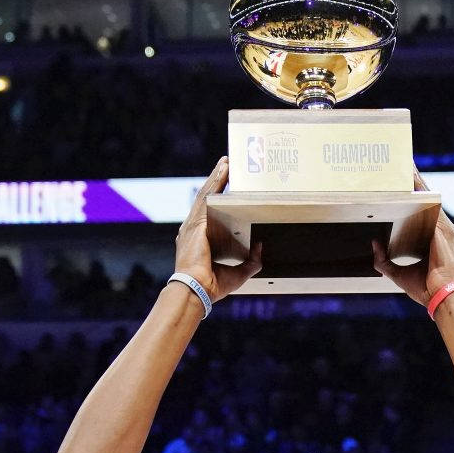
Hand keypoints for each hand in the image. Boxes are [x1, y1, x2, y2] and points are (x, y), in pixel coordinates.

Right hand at [174, 157, 261, 300]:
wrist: (197, 289)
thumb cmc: (212, 285)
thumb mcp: (238, 273)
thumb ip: (251, 261)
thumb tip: (261, 248)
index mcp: (200, 240)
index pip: (209, 213)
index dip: (216, 197)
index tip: (224, 185)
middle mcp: (193, 229)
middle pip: (206, 198)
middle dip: (216, 181)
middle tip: (227, 166)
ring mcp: (193, 225)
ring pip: (206, 194)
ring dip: (217, 177)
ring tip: (226, 163)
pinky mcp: (197, 223)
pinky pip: (207, 198)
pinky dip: (215, 183)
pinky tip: (222, 172)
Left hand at [370, 172, 453, 306]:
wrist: (440, 296)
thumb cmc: (425, 287)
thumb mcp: (398, 272)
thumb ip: (384, 260)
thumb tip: (374, 245)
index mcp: (433, 238)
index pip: (423, 211)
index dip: (415, 196)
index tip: (405, 182)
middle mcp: (441, 229)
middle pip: (427, 199)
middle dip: (416, 182)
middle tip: (404, 164)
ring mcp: (444, 228)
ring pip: (430, 198)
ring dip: (419, 182)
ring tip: (407, 166)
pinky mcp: (443, 230)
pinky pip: (432, 206)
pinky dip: (423, 193)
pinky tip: (414, 181)